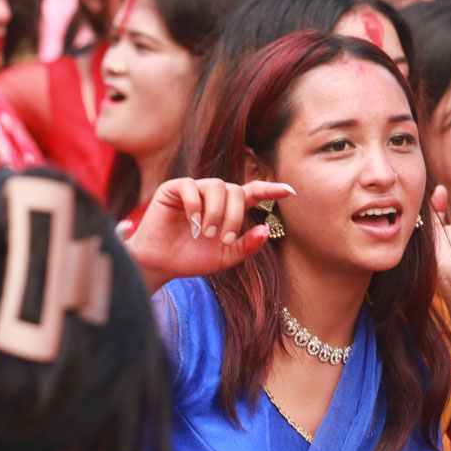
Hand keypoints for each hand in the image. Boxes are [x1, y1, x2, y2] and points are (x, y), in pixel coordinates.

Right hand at [124, 177, 294, 290]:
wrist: (161, 265)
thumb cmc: (193, 259)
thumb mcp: (225, 257)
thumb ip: (246, 245)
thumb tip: (267, 229)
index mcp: (229, 209)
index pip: (253, 193)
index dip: (271, 190)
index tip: (290, 192)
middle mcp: (213, 195)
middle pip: (235, 190)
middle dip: (234, 215)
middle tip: (223, 239)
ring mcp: (194, 190)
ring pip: (216, 185)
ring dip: (216, 211)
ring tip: (206, 233)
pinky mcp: (173, 189)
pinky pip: (191, 186)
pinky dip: (195, 205)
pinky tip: (193, 224)